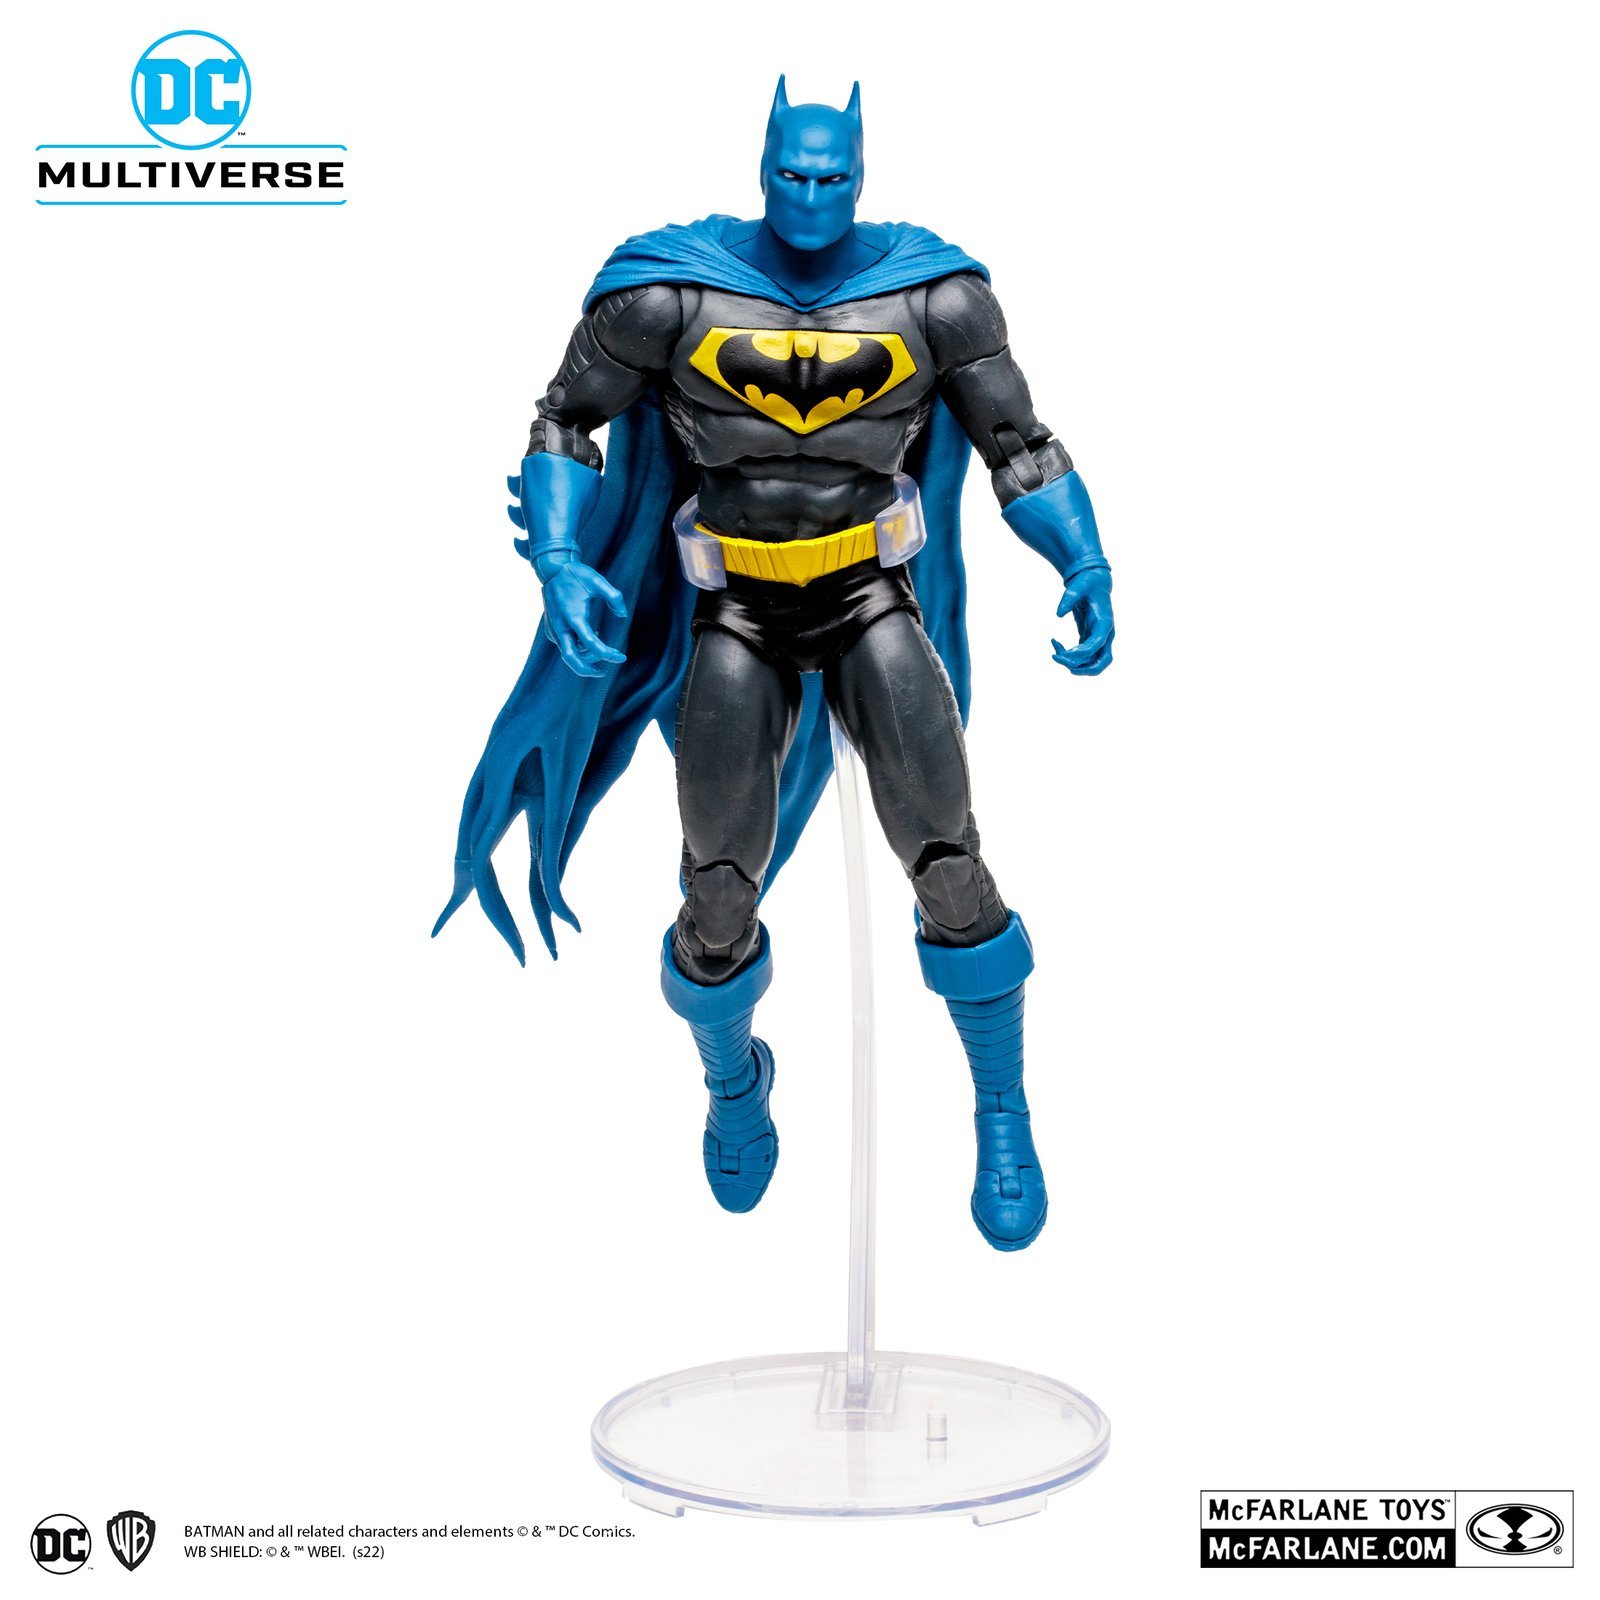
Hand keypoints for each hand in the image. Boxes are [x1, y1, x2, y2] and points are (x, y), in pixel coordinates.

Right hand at [540, 559, 627, 677]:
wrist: (552, 569)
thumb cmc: (576, 574)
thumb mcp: (598, 581)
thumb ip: (614, 597)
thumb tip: (623, 615)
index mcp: (573, 616)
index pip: (591, 644)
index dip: (608, 654)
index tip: (622, 657)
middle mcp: (561, 626)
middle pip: (571, 659)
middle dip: (587, 670)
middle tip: (603, 672)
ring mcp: (554, 629)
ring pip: (568, 653)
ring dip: (585, 656)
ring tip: (601, 648)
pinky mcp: (551, 629)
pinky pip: (565, 646)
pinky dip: (578, 648)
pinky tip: (591, 635)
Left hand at [1051, 568, 1113, 675]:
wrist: (1094, 581)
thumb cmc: (1087, 583)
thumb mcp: (1078, 585)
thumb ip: (1069, 597)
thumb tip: (1058, 613)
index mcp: (1105, 622)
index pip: (1097, 644)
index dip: (1081, 652)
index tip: (1063, 653)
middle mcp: (1105, 634)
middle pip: (1102, 661)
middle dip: (1083, 668)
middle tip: (1060, 660)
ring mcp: (1099, 638)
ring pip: (1091, 662)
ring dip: (1073, 663)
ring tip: (1055, 652)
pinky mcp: (1089, 639)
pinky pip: (1082, 655)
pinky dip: (1068, 654)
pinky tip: (1055, 643)